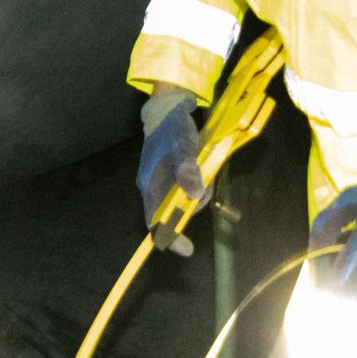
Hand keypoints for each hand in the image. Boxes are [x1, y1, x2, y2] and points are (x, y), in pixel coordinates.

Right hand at [137, 87, 204, 225]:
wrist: (168, 108)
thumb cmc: (172, 126)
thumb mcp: (182, 143)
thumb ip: (186, 167)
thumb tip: (193, 193)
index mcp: (149, 184)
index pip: (154, 219)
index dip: (168, 236)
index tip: (187, 249)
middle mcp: (154, 188)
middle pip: (174, 212)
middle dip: (194, 204)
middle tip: (206, 184)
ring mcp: (164, 184)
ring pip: (185, 201)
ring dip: (200, 192)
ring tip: (206, 171)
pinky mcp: (174, 178)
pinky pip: (188, 190)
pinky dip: (200, 184)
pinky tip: (204, 169)